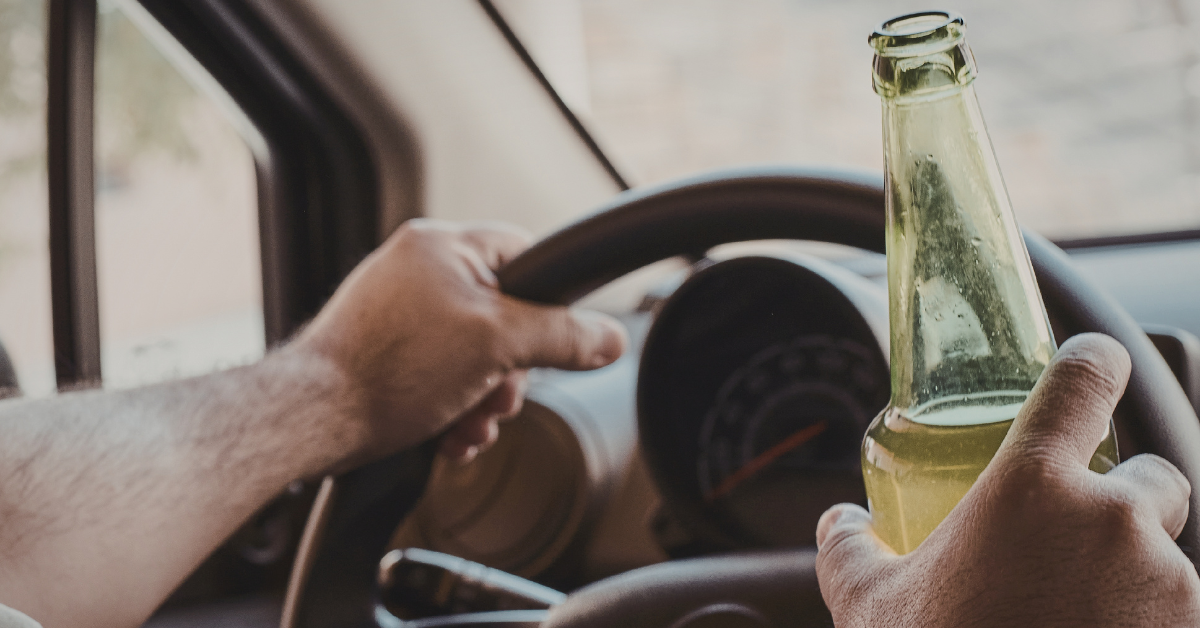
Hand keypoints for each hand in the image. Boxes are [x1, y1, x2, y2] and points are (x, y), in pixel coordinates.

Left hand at [292, 219, 626, 464]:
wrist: (312, 419)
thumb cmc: (386, 369)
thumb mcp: (497, 346)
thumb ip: (562, 336)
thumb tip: (609, 338)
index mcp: (443, 245)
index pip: (526, 254)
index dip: (549, 303)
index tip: (551, 340)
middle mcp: (417, 268)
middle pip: (503, 315)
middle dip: (509, 371)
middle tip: (497, 396)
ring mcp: (397, 310)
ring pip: (473, 352)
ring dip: (483, 398)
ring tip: (467, 424)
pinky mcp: (382, 349)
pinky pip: (440, 371)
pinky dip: (453, 405)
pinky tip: (449, 432)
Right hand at [816, 333, 1199, 626]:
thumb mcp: (871, 605)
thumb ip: (848, 548)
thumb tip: (838, 523)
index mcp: (1034, 488)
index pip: (1084, 379)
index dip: (1089, 364)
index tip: (1087, 367)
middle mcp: (1115, 523)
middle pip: (1152, 479)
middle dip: (1121, 504)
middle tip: (1072, 547)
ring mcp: (1168, 587)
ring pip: (1169, 558)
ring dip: (1134, 577)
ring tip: (1077, 619)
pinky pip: (1179, 614)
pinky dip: (1149, 623)